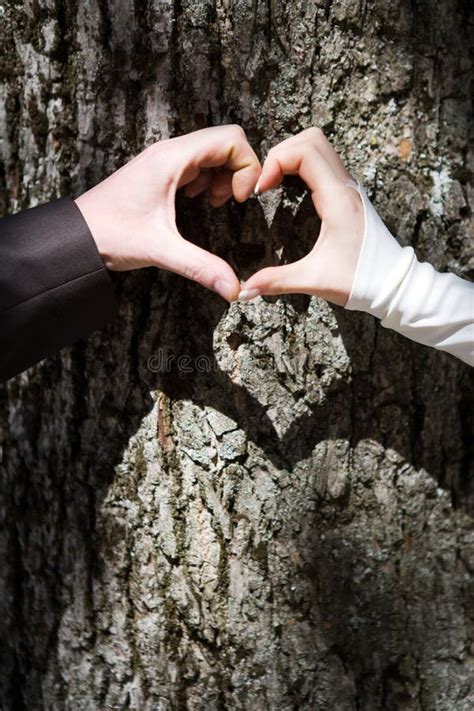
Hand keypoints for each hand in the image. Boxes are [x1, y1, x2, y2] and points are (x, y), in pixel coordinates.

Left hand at [75, 125, 260, 300]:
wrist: (75, 236)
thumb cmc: (109, 234)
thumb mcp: (159, 250)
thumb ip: (200, 267)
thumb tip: (235, 290)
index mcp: (172, 159)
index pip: (230, 139)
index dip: (247, 166)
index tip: (239, 199)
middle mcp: (169, 153)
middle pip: (224, 143)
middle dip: (238, 171)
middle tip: (230, 202)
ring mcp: (164, 161)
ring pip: (211, 152)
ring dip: (223, 176)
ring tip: (215, 204)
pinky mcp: (159, 173)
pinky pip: (195, 165)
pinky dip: (207, 180)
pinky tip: (197, 202)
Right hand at [239, 128, 364, 305]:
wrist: (393, 284)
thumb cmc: (361, 280)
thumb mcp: (314, 281)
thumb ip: (277, 281)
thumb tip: (245, 290)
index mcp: (338, 199)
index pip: (304, 151)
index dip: (275, 162)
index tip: (261, 190)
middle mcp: (345, 186)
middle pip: (310, 139)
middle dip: (280, 153)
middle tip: (265, 182)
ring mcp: (348, 188)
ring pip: (318, 147)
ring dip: (292, 156)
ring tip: (274, 184)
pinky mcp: (347, 195)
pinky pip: (323, 163)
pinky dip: (302, 166)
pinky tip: (289, 191)